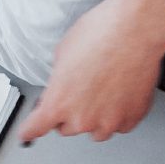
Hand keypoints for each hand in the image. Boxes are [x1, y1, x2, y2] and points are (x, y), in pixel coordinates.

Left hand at [17, 0, 164, 142]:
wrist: (135, 30)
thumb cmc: (101, 34)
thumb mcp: (62, 54)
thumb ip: (57, 81)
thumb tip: (60, 87)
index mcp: (58, 103)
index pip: (34, 128)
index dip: (30, 130)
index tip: (29, 133)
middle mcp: (82, 118)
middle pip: (66, 128)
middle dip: (69, 113)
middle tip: (81, 90)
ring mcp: (109, 121)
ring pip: (95, 131)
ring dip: (95, 117)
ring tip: (103, 89)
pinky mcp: (131, 118)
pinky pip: (120, 125)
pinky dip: (118, 114)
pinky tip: (120, 93)